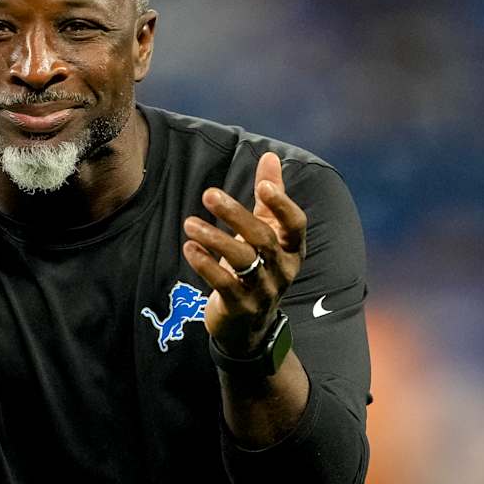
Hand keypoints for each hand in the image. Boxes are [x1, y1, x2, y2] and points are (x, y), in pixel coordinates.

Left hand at [181, 152, 306, 354]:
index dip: (282, 205)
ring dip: (214, 238)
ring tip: (189, 223)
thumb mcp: (267, 232)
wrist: (250, 326)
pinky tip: (189, 248)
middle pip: (262, 238)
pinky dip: (205, 264)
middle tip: (208, 194)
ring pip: (242, 260)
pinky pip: (224, 283)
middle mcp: (282, 269)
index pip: (295, 224)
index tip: (263, 187)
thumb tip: (270, 156)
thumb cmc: (259, 268)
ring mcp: (263, 291)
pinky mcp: (240, 307)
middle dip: (236, 215)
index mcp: (292, 249)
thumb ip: (270, 196)